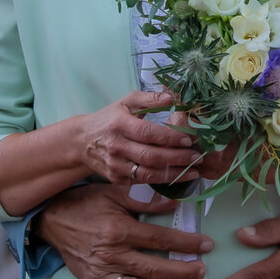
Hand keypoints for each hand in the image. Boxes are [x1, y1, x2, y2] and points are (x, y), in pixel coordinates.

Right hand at [35, 183, 212, 278]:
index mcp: (119, 231)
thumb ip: (144, 199)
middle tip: (201, 272)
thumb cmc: (85, 203)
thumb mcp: (114, 192)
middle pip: (153, 269)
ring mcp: (101, 274)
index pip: (160, 239)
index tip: (206, 245)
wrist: (51, 219)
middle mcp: (112, 256)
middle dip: (181, 272)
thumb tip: (174, 203)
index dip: (186, 243)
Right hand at [74, 90, 203, 184]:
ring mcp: (116, 166)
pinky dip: (161, 181)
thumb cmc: (110, 118)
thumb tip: (173, 96)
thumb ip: (150, 98)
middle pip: (151, 156)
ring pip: (148, 174)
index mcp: (120, 125)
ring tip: (193, 171)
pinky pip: (142, 182)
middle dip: (177, 158)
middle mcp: (117, 147)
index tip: (189, 139)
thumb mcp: (126, 102)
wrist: (82, 141)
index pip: (148, 133)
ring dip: (173, 174)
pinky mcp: (117, 179)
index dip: (169, 137)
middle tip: (197, 157)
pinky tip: (177, 176)